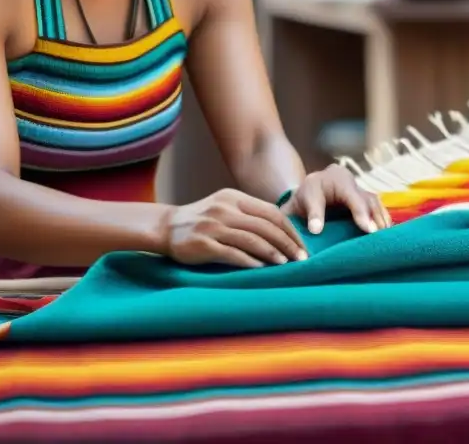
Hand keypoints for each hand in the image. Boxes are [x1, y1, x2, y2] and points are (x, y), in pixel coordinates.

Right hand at [162, 189, 307, 267]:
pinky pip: (232, 254)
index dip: (290, 229)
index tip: (302, 244)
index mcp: (234, 198)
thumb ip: (249, 215)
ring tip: (286, 264)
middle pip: (266, 226)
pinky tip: (262, 269)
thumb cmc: (202, 220)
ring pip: (252, 239)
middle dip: (287, 243)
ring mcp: (213, 226)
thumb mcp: (225, 208)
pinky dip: (250, 262)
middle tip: (301, 258)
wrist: (166, 227)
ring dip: (273, 253)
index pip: (271, 212)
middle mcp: (225, 209)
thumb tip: (282, 232)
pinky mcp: (203, 244)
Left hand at [281, 164, 391, 234]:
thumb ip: (312, 213)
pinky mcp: (365, 201)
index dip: (361, 212)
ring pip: (375, 204)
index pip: (352, 195)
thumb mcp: (303, 201)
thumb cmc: (305, 197)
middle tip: (380, 237)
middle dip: (375, 218)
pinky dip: (381, 221)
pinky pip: (376, 210)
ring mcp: (360, 191)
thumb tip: (316, 230)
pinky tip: (385, 235)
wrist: (308, 193)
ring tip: (386, 239)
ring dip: (381, 221)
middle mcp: (352, 182)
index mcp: (337, 178)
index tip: (369, 230)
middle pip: (368, 199)